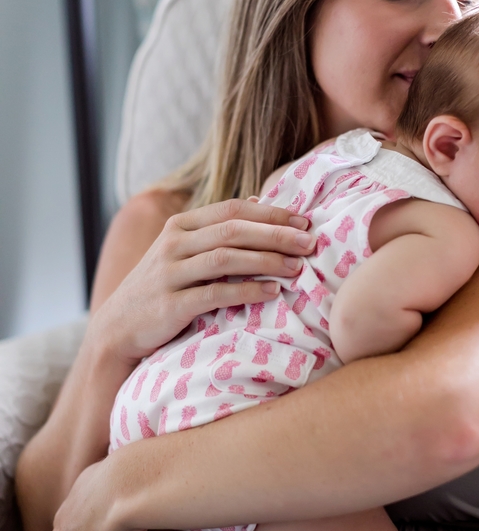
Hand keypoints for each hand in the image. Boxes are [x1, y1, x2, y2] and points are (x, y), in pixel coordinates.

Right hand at [94, 198, 315, 362]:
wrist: (116, 329)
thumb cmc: (161, 289)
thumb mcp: (181, 251)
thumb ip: (216, 228)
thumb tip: (259, 200)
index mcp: (179, 225)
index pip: (232, 210)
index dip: (271, 213)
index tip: (305, 220)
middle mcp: (173, 244)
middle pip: (232, 230)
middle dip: (276, 234)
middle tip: (310, 241)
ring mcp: (169, 274)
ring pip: (225, 258)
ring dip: (266, 260)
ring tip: (297, 266)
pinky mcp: (170, 305)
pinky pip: (215, 294)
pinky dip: (247, 291)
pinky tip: (272, 292)